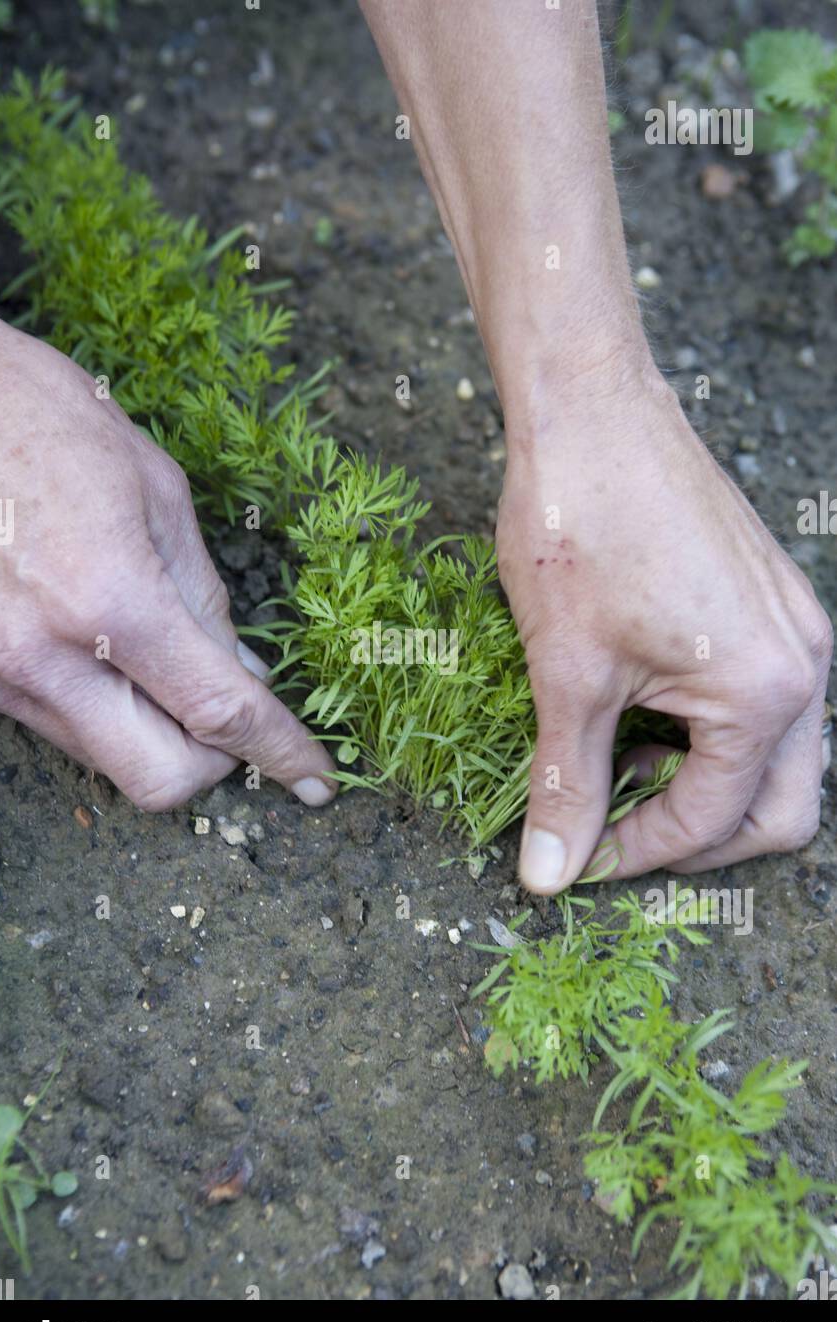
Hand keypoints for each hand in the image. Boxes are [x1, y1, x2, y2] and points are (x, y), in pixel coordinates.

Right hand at [0, 305, 335, 809]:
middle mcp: (44, 656)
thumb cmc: (42, 417)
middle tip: (229, 713)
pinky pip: (57, 725)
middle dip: (212, 761)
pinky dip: (100, 709)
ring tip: (157, 659)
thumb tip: (243, 672)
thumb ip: (204, 596)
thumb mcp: (156, 489)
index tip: (315, 779)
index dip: (281, 753)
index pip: (219, 713)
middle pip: (159, 780)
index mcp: (109, 598)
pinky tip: (101, 648)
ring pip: (106, 760)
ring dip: (154, 734)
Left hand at [497, 365, 832, 893]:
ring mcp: (799, 630)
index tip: (573, 860)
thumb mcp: (567, 676)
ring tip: (623, 768)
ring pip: (781, 761)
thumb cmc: (580, 531)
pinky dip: (716, 734)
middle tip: (617, 834)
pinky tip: (646, 714)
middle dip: (699, 839)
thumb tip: (549, 875)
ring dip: (709, 786)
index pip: (711, 822)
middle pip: (780, 811)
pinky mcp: (776, 602)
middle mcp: (806, 666)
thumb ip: (568, 784)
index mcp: (766, 693)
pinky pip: (769, 703)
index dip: (636, 854)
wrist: (592, 412)